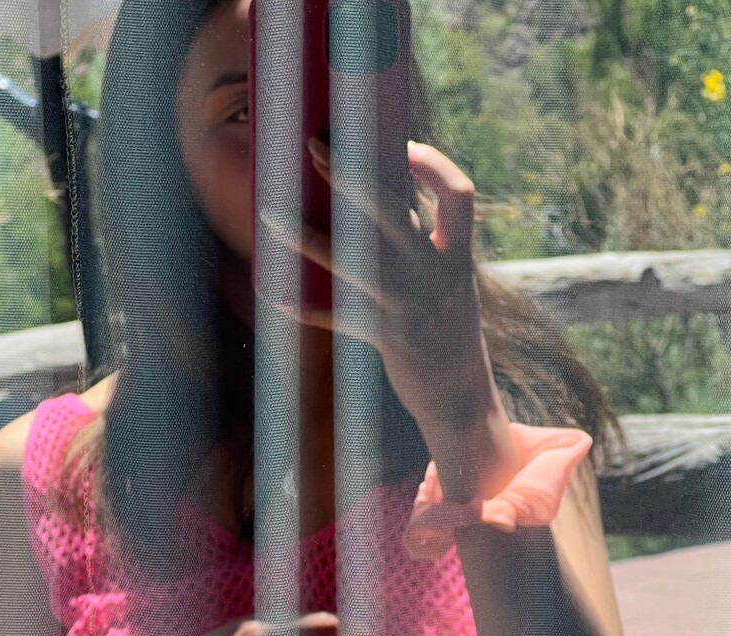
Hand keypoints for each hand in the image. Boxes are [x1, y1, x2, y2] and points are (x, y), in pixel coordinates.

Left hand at [260, 136, 500, 463]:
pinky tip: (276, 300)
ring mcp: (411, 305)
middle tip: (313, 148)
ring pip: (350, 261)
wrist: (460, 395)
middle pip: (391, 211)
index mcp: (458, 254)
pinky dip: (305, 309)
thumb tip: (380, 199)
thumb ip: (421, 243)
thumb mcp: (447, 282)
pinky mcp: (388, 337)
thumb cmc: (447, 329)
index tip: (400, 146)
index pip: (458, 193)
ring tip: (269, 218)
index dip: (432, 164)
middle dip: (350, 176)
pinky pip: (337, 316)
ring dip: (305, 237)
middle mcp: (436, 274)